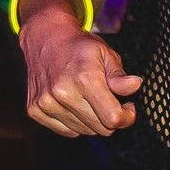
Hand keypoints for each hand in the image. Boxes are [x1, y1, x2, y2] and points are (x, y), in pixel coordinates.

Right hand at [21, 16, 140, 137]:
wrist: (45, 38)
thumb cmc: (78, 46)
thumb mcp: (105, 53)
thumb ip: (119, 76)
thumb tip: (134, 86)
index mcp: (85, 78)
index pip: (113, 118)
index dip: (127, 116)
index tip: (127, 107)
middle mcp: (63, 92)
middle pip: (101, 129)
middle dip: (110, 118)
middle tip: (108, 100)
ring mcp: (46, 103)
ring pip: (84, 132)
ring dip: (91, 120)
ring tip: (88, 99)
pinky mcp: (35, 109)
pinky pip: (66, 131)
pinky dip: (74, 122)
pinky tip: (74, 104)